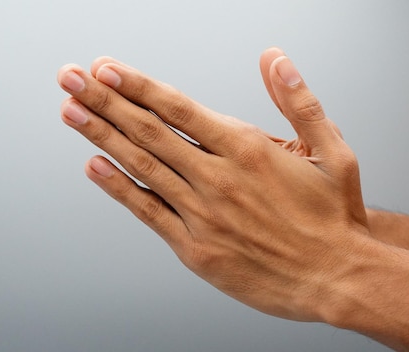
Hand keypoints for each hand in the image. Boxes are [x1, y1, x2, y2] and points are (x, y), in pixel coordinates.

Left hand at [57, 48, 371, 322]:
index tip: (106, 68)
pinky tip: (94, 166)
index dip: (136, 85)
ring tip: (71, 111)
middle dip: (104, 100)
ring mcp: (203, 214)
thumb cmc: (335, 219)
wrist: (339, 279)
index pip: (178, 108)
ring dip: (101, 135)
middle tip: (70, 78)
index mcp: (246, 148)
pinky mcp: (196, 248)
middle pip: (149, 131)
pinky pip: (148, 212)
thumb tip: (274, 60)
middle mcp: (218, 178)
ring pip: (142, 166)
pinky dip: (119, 188)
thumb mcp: (333, 150)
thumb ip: (299, 101)